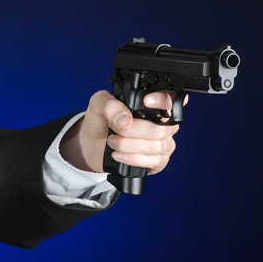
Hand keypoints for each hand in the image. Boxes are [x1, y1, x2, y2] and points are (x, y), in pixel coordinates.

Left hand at [60, 91, 187, 174]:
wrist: (91, 144)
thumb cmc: (100, 121)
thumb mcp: (98, 105)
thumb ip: (111, 105)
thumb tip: (126, 121)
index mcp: (152, 105)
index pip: (170, 100)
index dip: (163, 100)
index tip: (146, 102)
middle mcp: (162, 123)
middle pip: (161, 129)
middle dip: (132, 131)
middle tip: (115, 130)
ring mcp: (163, 143)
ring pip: (156, 147)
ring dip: (128, 146)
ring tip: (113, 141)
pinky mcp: (159, 161)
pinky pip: (154, 161)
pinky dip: (132, 158)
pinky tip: (119, 155)